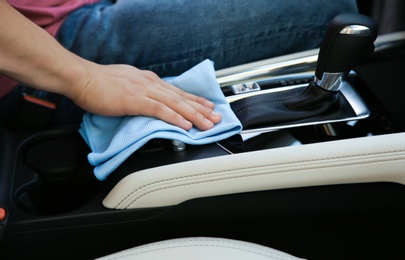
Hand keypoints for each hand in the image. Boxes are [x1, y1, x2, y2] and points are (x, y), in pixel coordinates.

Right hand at [67, 63, 221, 130]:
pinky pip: (159, 110)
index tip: (208, 107)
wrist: (81, 77)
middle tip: (216, 118)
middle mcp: (151, 83)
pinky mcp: (134, 100)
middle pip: (181, 98)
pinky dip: (174, 117)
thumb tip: (149, 99)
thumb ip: (140, 90)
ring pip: (175, 104)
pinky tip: (185, 125)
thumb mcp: (126, 82)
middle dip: (201, 109)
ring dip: (194, 115)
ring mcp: (143, 91)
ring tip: (208, 124)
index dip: (195, 100)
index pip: (177, 92)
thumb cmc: (99, 82)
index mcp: (149, 80)